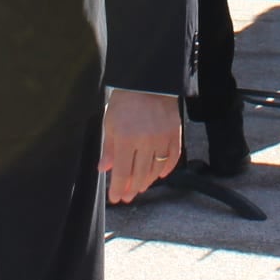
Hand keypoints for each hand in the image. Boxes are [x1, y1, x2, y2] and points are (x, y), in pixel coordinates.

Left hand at [101, 87, 182, 203]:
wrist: (149, 80)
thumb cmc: (126, 100)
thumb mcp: (110, 122)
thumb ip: (108, 148)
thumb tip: (104, 169)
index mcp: (126, 138)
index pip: (122, 173)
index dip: (118, 189)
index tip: (116, 198)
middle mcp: (146, 141)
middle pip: (140, 175)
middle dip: (132, 189)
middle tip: (127, 196)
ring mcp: (163, 138)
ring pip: (157, 169)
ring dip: (148, 181)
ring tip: (140, 186)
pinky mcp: (175, 133)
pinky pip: (173, 158)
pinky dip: (167, 169)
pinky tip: (160, 175)